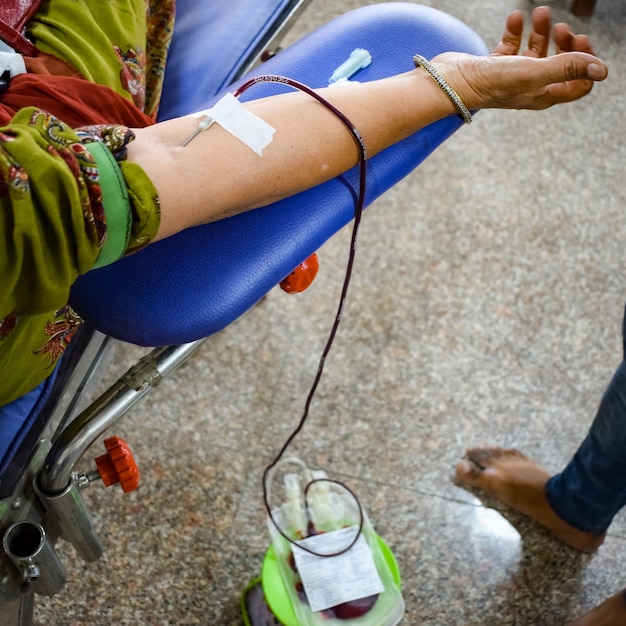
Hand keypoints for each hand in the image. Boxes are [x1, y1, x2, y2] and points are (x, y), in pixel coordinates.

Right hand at [430, 5, 607, 110]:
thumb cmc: (489, 83)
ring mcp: (512, 76)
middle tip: (561, 28)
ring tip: (541, 13)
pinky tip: (515, 19)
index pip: (578, 84)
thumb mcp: (534, 72)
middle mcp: (530, 88)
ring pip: (538, 51)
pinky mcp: (495, 65)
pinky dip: (517, 30)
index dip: (585, 62)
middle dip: (565, 43)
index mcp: (542, 95)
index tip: (579, 42)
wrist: (451, 82)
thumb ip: (567, 68)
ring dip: (543, 30)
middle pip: (561, 65)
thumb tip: (601, 70)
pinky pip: (513, 45)